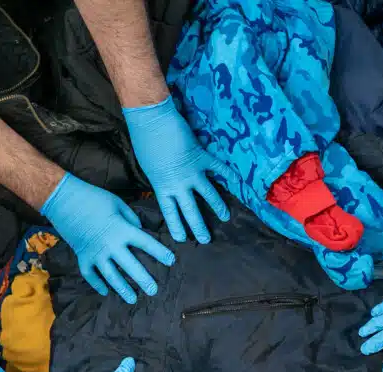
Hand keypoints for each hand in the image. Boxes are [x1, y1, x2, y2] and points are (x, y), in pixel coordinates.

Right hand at [41, 173, 175, 304]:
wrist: (63, 199)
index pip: (146, 244)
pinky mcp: (82, 256)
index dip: (160, 253)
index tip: (171, 261)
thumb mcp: (118, 203)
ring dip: (122, 289)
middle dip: (144, 280)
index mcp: (122, 230)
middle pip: (131, 267)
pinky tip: (105, 292)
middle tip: (154, 291)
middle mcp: (110, 245)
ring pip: (111, 276)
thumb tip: (140, 231)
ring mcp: (95, 253)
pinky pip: (90, 275)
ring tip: (133, 299)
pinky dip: (97, 284)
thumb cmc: (93, 197)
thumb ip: (132, 219)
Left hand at [123, 96, 229, 244]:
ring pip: (209, 194)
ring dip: (218, 206)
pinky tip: (237, 181)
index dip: (177, 227)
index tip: (182, 239)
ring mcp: (193, 172)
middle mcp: (179, 184)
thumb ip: (161, 179)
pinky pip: (219, 168)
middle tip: (206, 239)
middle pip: (191, 210)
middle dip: (199, 226)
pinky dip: (228, 174)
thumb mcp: (149, 168)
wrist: (152, 121)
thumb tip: (169, 184)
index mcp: (163, 187)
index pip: (170, 212)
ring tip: (225, 217)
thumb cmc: (145, 142)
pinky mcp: (202, 158)